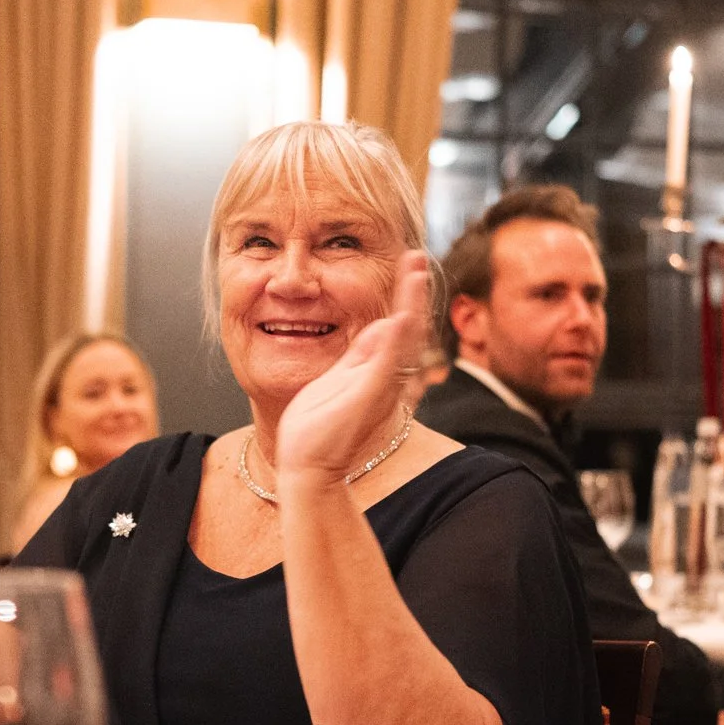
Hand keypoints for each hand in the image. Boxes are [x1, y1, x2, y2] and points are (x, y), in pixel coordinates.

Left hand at [274, 250, 429, 478]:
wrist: (307, 467)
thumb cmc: (317, 430)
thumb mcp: (338, 378)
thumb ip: (361, 353)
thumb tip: (382, 324)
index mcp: (376, 372)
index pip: (397, 325)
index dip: (404, 294)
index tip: (406, 265)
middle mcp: (385, 379)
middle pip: (409, 328)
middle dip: (414, 292)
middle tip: (416, 257)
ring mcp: (378, 387)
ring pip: (404, 340)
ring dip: (411, 304)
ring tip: (415, 273)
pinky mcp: (368, 396)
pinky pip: (386, 364)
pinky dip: (396, 339)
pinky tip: (399, 315)